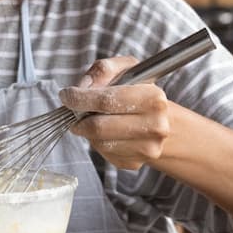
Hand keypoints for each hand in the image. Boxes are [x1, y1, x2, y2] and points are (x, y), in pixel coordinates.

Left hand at [61, 56, 170, 170]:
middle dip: (78, 117)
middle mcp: (154, 127)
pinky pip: (102, 152)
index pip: (106, 101)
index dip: (79, 98)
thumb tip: (83, 86)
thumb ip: (103, 70)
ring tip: (92, 118)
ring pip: (97, 141)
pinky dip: (97, 141)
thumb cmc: (142, 94)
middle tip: (73, 110)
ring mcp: (146, 149)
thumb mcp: (128, 70)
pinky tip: (106, 131)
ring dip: (86, 129)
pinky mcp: (134, 163)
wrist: (166, 124)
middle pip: (98, 126)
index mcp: (153, 99)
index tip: (66, 95)